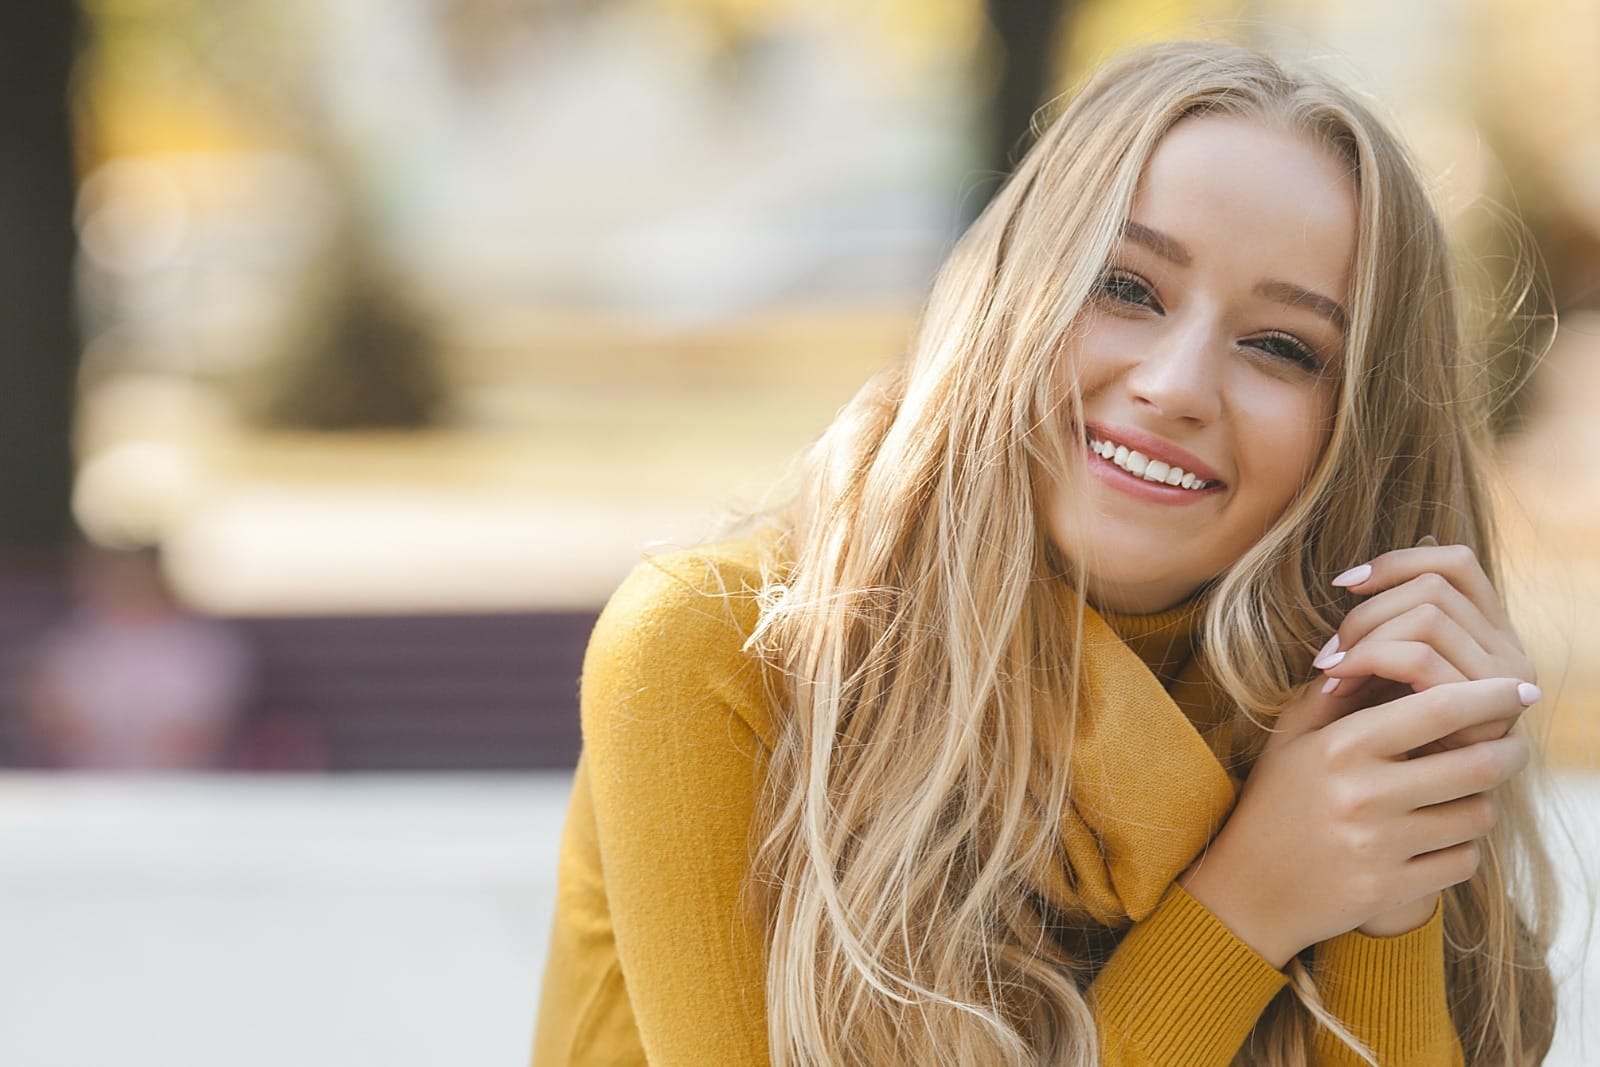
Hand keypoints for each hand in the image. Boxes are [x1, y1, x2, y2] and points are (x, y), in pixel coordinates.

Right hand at [1183, 677, 1530, 967]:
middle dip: (1510, 751)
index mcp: (1340, 747)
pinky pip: (1464, 862)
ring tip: (1467, 794)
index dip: (1489, 696)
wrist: (1247, 889)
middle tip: (1515, 744)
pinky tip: (1443, 837)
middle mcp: (1362, 795)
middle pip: (1476, 764)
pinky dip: (1463, 847)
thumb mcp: (1291, 737)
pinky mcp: (1390, 889)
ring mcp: (1378, 847)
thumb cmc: (1273, 800)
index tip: (1518, 692)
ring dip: (1483, 801)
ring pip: (1478, 815)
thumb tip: (1392, 652)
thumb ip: (1337, 692)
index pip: (1437, 709)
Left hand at [1315, 539, 1538, 754]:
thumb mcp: (1370, 680)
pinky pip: (1425, 664)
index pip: (1455, 565)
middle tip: (1326, 652)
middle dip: (1365, 615)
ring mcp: (1504, 687)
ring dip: (1365, 640)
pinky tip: (1334, 686)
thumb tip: (1355, 575)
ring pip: (1427, 621)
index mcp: (1486, 634)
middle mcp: (1508, 654)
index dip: (1397, 562)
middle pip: (1432, 593)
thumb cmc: (1364, 743)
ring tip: (1329, 670)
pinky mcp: (1487, 720)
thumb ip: (1376, 634)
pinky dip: (1369, 663)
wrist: (1374, 816)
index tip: (1342, 584)